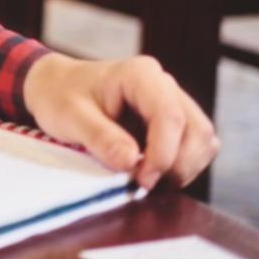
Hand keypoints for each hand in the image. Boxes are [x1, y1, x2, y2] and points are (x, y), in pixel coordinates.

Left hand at [22, 52, 217, 189]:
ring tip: (146, 179)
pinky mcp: (174, 121)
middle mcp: (164, 84)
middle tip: (143, 183)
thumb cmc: (60, 96)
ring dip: (183, 166)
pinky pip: (196, 146)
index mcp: (140, 75)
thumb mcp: (70, 117)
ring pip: (203, 139)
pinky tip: (153, 172)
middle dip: (177, 163)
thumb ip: (100, 137)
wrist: (55, 87)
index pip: (170, 115)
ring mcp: (172, 101)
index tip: (142, 179)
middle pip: (196, 129)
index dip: (163, 153)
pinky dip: (182, 165)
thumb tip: (131, 163)